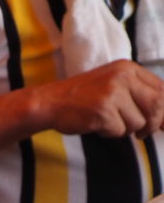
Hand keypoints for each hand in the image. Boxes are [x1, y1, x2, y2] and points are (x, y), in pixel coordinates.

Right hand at [37, 59, 163, 137]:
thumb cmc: (81, 97)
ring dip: (125, 129)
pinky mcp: (102, 112)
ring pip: (138, 122)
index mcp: (128, 69)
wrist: (50, 102)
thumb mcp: (112, 83)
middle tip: (142, 133)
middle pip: (157, 105)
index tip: (161, 124)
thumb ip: (137, 93)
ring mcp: (112, 94)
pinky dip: (109, 133)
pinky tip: (97, 125)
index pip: (161, 89)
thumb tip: (163, 118)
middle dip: (153, 124)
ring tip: (108, 123)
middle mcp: (123, 78)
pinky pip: (119, 131)